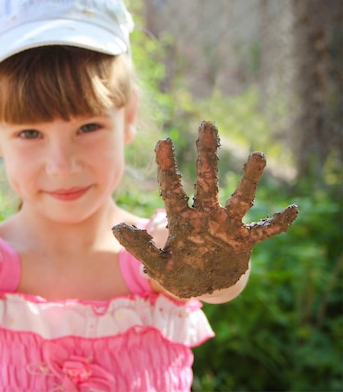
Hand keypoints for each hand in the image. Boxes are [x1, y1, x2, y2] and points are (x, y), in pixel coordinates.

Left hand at [113, 121, 297, 297]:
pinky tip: (293, 210)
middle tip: (206, 125)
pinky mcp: (244, 241)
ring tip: (257, 156)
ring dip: (248, 179)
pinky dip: (278, 223)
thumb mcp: (158, 265)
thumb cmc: (177, 272)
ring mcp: (227, 227)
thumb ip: (140, 248)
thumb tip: (117, 229)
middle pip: (206, 182)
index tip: (163, 141)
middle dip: (206, 155)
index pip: (172, 188)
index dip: (167, 166)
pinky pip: (264, 230)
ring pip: (240, 199)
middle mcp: (205, 216)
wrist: (202, 286)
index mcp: (182, 219)